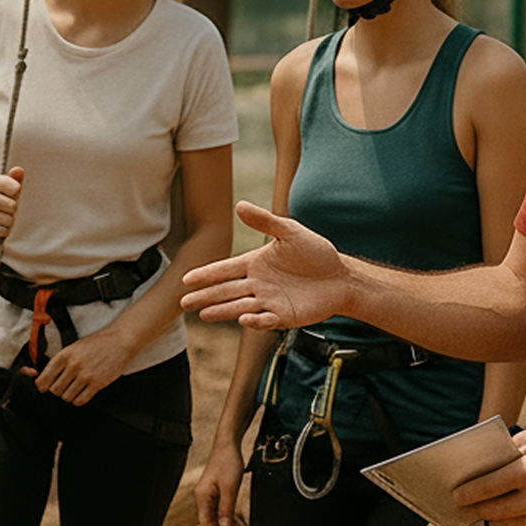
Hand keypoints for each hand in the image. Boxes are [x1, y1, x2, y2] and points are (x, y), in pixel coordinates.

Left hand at [29, 325, 137, 404]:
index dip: (41, 386)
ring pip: (66, 397)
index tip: (43, 388)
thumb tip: (48, 376)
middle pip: (55, 390)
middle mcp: (73, 366)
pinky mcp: (97, 384)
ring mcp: (86, 375)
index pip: (45, 377)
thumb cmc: (98, 343)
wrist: (120, 341)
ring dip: (68, 396)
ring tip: (73, 389)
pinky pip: (81, 400)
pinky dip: (78, 400)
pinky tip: (81, 394)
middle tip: (62, 387)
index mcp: (65, 355)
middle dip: (57, 391)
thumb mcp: (74, 347)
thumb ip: (61, 361)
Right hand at [181, 201, 350, 329]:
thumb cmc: (316, 252)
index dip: (206, 275)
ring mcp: (269, 302)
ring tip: (203, 315)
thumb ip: (265, 221)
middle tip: (183, 302)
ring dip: (222, 311)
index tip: (186, 279)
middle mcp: (257, 284)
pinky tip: (244, 319)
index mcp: (255, 263)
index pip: (224, 270)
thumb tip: (239, 204)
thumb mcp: (290, 232)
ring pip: (239, 307)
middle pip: (225, 291)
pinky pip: (265, 320)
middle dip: (205, 296)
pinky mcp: (283, 316)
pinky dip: (254, 320)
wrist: (341, 277)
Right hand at [195, 442, 249, 525]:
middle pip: (212, 523)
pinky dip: (233, 519)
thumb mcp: (230, 487)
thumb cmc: (228, 463)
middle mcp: (204, 497)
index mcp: (203, 497)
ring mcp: (211, 495)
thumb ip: (227, 508)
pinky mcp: (219, 491)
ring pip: (219, 518)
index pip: (207, 524)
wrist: (228, 444)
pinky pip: (224, 510)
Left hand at [453, 426, 525, 525]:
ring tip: (489, 508)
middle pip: (492, 513)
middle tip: (464, 506)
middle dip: (475, 510)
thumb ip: (506, 451)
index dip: (468, 493)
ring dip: (494, 519)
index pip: (488, 487)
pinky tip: (519, 510)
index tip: (455, 496)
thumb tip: (478, 466)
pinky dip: (519, 522)